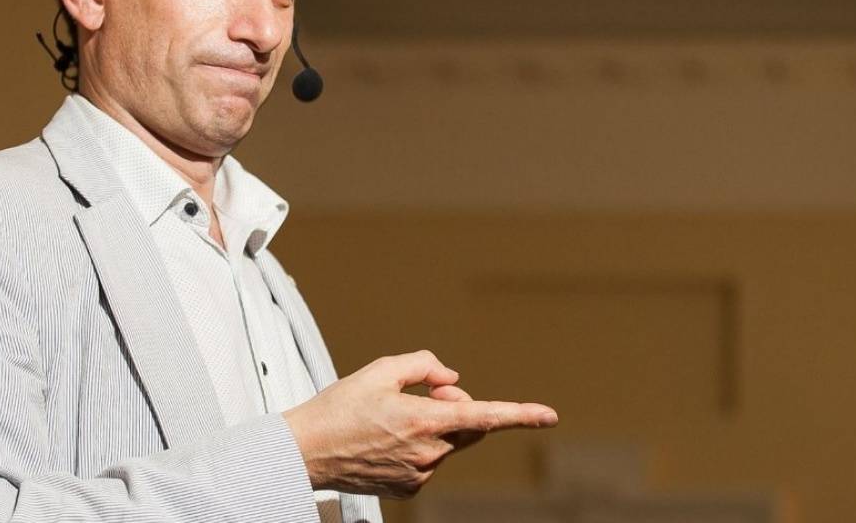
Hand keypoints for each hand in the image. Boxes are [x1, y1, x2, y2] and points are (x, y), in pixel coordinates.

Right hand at [283, 350, 556, 498]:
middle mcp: (428, 452)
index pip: (485, 416)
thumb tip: (449, 378)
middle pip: (467, 426)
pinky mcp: (407, 489)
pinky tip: (383, 441)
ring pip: (444, 444)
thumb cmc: (338, 409)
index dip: (521, 415)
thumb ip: (423, 366)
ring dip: (431, 427)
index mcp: (425, 420)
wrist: (306, 451)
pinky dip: (415, 447)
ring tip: (388, 420)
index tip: (549, 415)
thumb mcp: (380, 371)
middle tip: (426, 393)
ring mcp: (419, 474)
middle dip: (457, 406)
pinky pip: (426, 462)